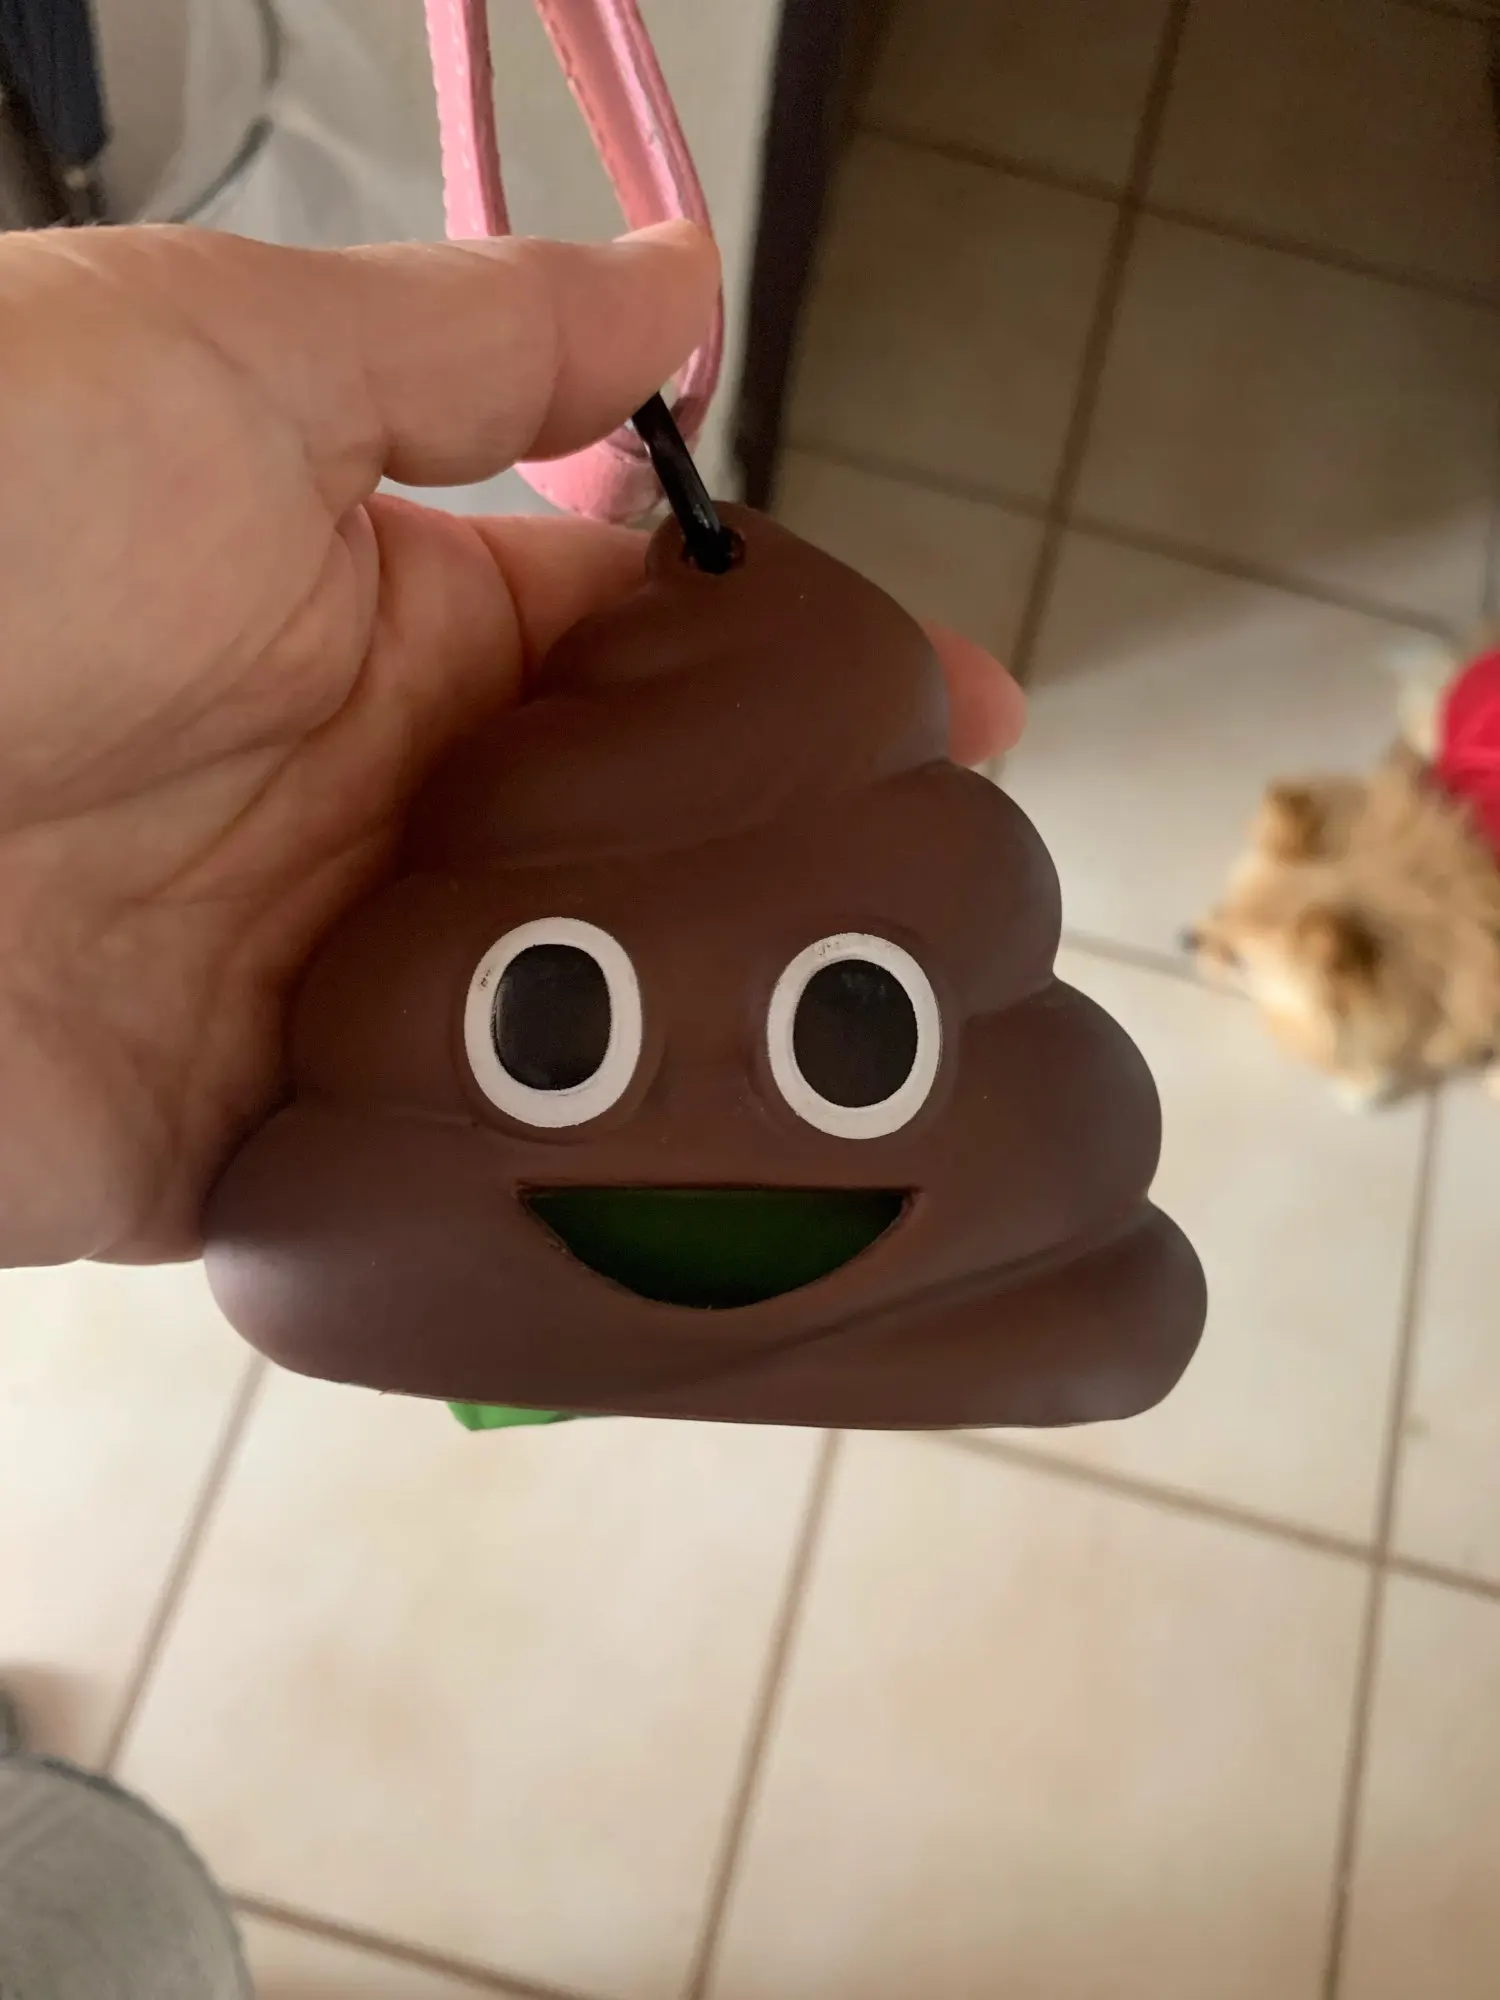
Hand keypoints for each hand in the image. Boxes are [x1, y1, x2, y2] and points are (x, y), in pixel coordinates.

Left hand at [0, 223, 1022, 1266]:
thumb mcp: (224, 365)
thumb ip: (474, 348)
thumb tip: (684, 277)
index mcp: (385, 631)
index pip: (651, 664)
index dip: (811, 686)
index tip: (966, 727)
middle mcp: (370, 820)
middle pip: (632, 872)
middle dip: (788, 901)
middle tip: (958, 945)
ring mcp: (317, 1000)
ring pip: (561, 1049)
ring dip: (695, 1070)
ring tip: (882, 1099)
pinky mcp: (238, 1165)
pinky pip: (435, 1201)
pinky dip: (552, 1206)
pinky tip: (697, 1219)